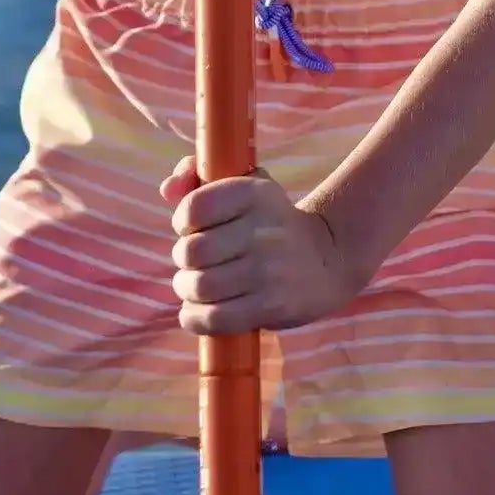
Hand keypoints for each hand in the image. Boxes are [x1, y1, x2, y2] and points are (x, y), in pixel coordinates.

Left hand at [161, 156, 360, 334]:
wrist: (328, 257)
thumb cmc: (269, 220)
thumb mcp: (244, 184)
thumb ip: (197, 176)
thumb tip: (167, 189)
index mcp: (254, 193)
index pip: (194, 207)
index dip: (183, 220)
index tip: (193, 227)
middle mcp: (263, 230)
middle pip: (191, 252)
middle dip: (183, 260)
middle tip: (195, 262)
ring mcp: (268, 271)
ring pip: (199, 287)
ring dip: (187, 289)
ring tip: (196, 286)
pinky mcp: (271, 306)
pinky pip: (214, 318)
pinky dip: (195, 318)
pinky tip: (200, 310)